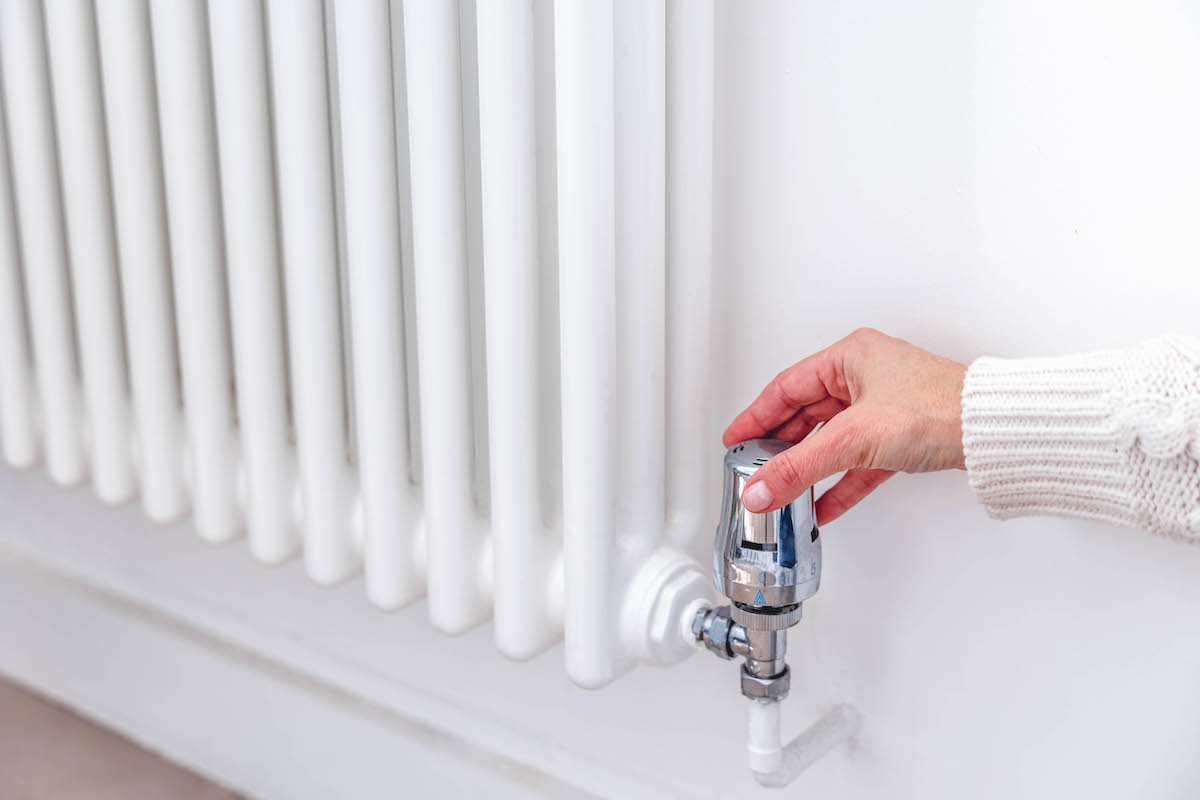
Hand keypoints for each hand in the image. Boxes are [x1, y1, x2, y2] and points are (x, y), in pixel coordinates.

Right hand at [723, 328, 966, 523]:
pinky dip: (838, 484)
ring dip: (808, 468)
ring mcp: (883, 408)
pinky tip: (823, 505)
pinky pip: (857, 463)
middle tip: (755, 467)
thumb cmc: (940, 408)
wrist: (991, 432)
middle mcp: (866, 377)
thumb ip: (801, 466)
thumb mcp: (854, 438)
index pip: (786, 387)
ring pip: (831, 440)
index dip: (756, 415)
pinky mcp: (900, 437)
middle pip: (807, 414)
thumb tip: (762, 486)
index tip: (736, 438)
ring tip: (783, 489)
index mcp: (851, 357)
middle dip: (781, 447)